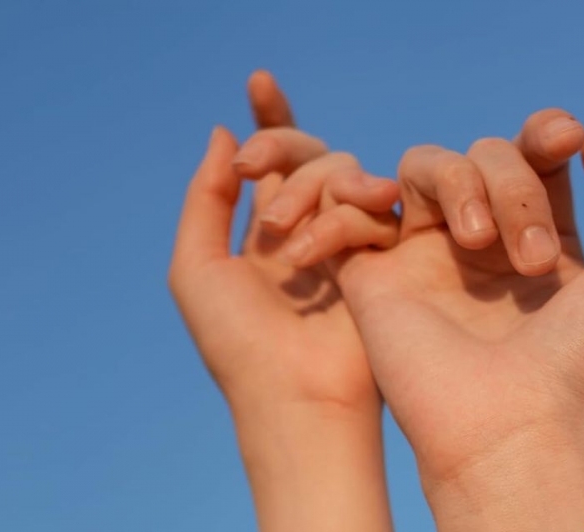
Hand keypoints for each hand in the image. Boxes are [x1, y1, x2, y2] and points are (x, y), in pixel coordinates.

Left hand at [168, 71, 398, 427]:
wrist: (295, 397)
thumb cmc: (237, 345)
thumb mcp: (197, 267)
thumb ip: (206, 197)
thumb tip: (225, 133)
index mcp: (267, 238)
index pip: (275, 165)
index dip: (270, 121)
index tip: (259, 82)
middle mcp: (312, 234)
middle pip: (310, 155)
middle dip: (281, 145)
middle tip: (256, 169)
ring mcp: (351, 246)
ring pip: (344, 172)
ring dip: (307, 192)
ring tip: (285, 241)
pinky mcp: (386, 261)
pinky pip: (372, 209)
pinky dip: (342, 219)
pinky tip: (316, 256)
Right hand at [272, 109, 583, 501]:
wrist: (514, 429)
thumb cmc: (583, 363)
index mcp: (541, 245)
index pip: (534, 158)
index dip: (546, 133)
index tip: (565, 142)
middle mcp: (482, 249)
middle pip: (486, 154)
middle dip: (515, 186)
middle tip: (534, 260)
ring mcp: (426, 262)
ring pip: (425, 164)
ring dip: (460, 182)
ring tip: (478, 243)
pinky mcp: (374, 279)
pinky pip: (352, 204)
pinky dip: (356, 191)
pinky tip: (393, 212)